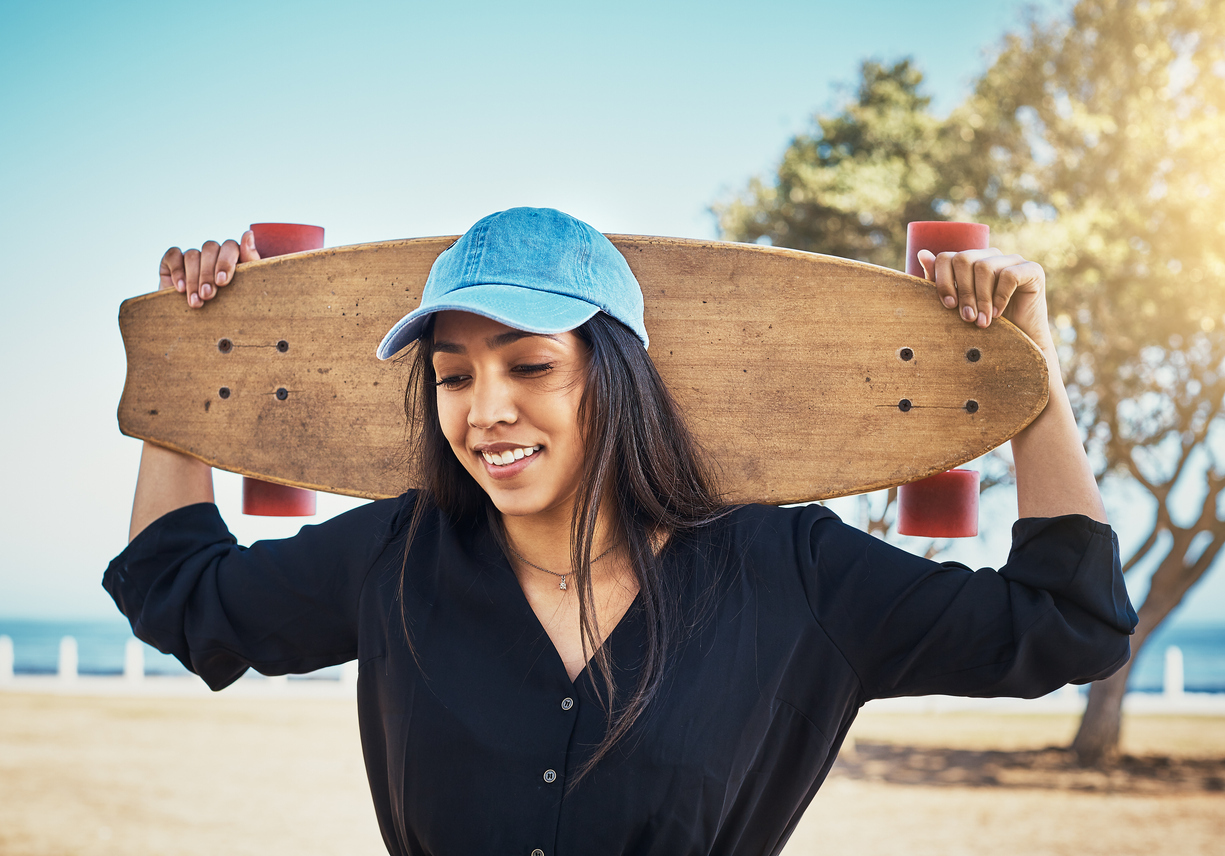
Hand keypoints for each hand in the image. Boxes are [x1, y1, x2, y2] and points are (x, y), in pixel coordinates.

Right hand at [159, 231, 260, 307]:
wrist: (198, 324)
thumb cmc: (227, 307)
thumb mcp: (243, 288)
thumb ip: (249, 261)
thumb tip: (248, 234)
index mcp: (232, 257)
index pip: (230, 246)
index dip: (225, 262)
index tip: (222, 282)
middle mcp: (212, 253)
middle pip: (210, 249)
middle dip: (208, 274)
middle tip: (208, 295)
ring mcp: (192, 256)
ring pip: (192, 255)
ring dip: (194, 279)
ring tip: (196, 301)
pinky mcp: (172, 260)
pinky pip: (173, 256)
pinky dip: (177, 271)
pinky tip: (181, 288)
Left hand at [917, 248, 1052, 350]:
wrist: (1019, 344)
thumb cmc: (983, 326)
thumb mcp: (957, 306)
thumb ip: (941, 282)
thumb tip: (921, 253)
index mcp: (971, 261)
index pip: (947, 257)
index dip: (943, 281)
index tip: (948, 306)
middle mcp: (991, 256)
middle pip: (963, 259)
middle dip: (962, 291)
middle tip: (967, 317)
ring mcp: (1013, 260)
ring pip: (985, 267)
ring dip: (981, 298)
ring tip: (982, 322)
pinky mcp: (1033, 270)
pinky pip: (1009, 275)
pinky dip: (1000, 296)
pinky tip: (998, 314)